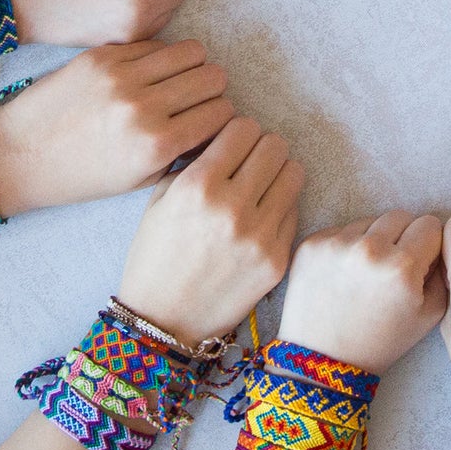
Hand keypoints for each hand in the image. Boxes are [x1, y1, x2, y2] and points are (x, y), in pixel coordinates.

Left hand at [0, 39, 232, 217]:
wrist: (18, 154)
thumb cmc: (81, 176)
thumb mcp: (139, 180)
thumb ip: (183, 152)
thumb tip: (218, 125)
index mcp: (156, 145)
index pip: (221, 114)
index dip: (222, 117)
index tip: (213, 120)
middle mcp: (142, 108)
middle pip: (212, 77)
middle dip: (213, 89)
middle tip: (200, 99)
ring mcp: (121, 77)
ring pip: (190, 52)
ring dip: (193, 66)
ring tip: (180, 80)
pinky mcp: (101, 57)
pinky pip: (154, 45)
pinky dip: (160, 57)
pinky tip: (149, 73)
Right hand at [115, 116, 304, 343]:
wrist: (164, 321)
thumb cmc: (156, 256)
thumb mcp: (160, 200)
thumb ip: (196, 162)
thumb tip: (229, 137)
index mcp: (198, 187)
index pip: (244, 128)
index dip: (239, 131)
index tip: (234, 142)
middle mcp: (232, 208)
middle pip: (275, 146)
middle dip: (261, 148)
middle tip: (250, 162)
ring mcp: (259, 236)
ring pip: (293, 173)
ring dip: (278, 173)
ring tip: (260, 186)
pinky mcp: (276, 259)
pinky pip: (294, 210)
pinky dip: (280, 207)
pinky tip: (260, 218)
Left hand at [277, 210, 445, 372]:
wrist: (322, 361)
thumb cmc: (380, 342)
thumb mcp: (429, 315)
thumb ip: (445, 272)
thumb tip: (443, 242)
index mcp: (401, 267)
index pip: (430, 225)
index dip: (430, 244)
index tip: (422, 260)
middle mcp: (368, 249)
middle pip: (401, 216)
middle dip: (403, 237)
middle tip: (395, 267)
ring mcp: (336, 244)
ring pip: (370, 221)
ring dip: (374, 240)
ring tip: (367, 274)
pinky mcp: (312, 244)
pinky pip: (341, 231)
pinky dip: (347, 247)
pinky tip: (344, 275)